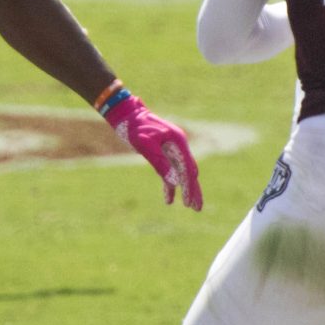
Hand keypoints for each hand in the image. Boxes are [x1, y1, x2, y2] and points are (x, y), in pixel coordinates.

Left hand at [105, 90, 202, 209]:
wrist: (128, 115)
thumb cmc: (136, 128)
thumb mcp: (146, 146)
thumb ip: (160, 163)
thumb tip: (175, 182)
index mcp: (178, 142)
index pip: (187, 169)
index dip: (189, 187)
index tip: (189, 202)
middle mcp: (178, 145)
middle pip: (189, 172)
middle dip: (193, 190)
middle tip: (197, 208)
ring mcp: (172, 149)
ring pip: (181, 173)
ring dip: (185, 189)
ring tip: (188, 206)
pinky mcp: (164, 153)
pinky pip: (170, 171)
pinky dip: (170, 184)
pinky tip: (169, 199)